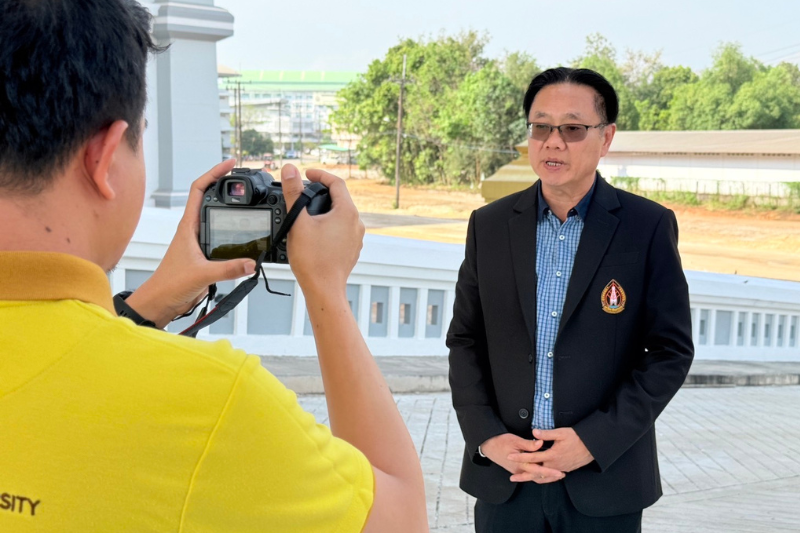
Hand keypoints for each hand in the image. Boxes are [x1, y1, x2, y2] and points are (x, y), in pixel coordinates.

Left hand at [125, 159, 256, 327]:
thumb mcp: (202, 275)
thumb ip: (228, 269)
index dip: (215, 173)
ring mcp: (198, 241)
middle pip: (208, 197)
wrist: (160, 302)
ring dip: (227, 206)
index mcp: (188, 226)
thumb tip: (251, 263)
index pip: (200, 189)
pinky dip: (231, 230)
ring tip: (243, 198)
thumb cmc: (168, 284)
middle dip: (224, 184)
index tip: (230, 165)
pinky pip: (220, 235)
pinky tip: (241, 232)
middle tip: (241, 178)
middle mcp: (192, 230)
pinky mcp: (204, 254)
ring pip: (214, 216)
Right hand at [280, 165, 363, 299]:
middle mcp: (356, 223)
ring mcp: (356, 237)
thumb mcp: (298, 222)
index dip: (320, 175)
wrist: (323, 290)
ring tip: (307, 214)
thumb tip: (290, 169)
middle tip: (304, 192)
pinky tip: (315, 233)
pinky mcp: (352, 249)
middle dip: (321, 193)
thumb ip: (294, 193)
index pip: (336, 183)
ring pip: (341, 215)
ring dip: (325, 210)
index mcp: (347, 212)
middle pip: (340, 198)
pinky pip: (341, 230)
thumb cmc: (312, 260)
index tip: (307, 174)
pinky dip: (329, 225)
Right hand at [480, 433, 564, 483]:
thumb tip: (541, 443)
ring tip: (554, 475)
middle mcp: (519, 470)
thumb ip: (529, 444)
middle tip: (561, 475)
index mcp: (520, 464)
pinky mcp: (515, 469)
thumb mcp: (515, 440)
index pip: (538, 470)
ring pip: (533, 477)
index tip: (560, 472)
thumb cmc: (500, 441)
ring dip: (544, 476)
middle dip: (550, 476)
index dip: (550, 472)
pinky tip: (541, 472)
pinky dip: (536, 474)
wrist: (487, 445)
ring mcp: (516, 470)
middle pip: (537, 476)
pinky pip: (528, 474)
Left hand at [506, 428, 593, 481]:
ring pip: (543, 476)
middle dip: (523, 475)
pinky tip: (539, 476)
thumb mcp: (561, 433)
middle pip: (535, 472)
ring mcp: (560, 468)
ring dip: (532, 477)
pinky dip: (543, 478)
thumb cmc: (577, 438)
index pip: (532, 457)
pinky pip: (551, 476)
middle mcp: (555, 465)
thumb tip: (534, 433)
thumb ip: (546, 434)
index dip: (520, 457)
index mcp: (552, 455)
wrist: (592, 447)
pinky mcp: (565, 469)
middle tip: (512, 477)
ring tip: (522, 479)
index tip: (510, 456)